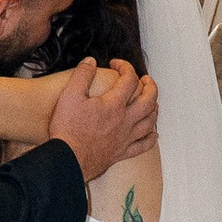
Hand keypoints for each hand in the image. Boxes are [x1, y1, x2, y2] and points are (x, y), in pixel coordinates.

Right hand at [46, 58, 157, 182]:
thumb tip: (90, 61)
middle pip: (148, 99)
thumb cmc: (68, 129)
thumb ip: (82, 75)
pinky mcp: (122, 152)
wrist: (68, 159)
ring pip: (150, 121)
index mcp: (114, 104)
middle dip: (150, 86)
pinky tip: (153, 133)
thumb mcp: (69, 96)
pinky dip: (151, 138)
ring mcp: (126, 137)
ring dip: (154, 108)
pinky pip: (144, 145)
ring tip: (152, 101)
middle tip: (146, 79)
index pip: (129, 79)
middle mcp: (125, 120)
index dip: (125, 67)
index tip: (116, 64)